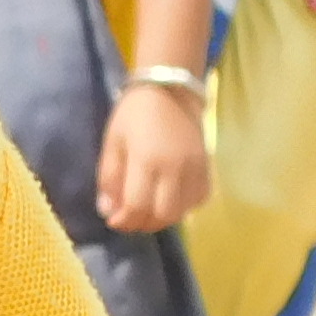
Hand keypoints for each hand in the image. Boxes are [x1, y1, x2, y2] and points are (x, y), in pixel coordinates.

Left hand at [98, 79, 213, 232]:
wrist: (170, 92)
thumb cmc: (133, 115)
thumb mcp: (112, 142)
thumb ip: (109, 178)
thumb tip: (107, 211)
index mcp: (147, 160)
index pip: (138, 205)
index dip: (125, 220)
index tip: (113, 222)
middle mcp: (175, 169)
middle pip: (163, 215)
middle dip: (143, 224)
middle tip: (129, 220)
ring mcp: (195, 170)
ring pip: (182, 212)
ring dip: (162, 220)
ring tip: (145, 213)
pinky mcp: (207, 169)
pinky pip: (198, 201)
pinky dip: (183, 209)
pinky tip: (168, 202)